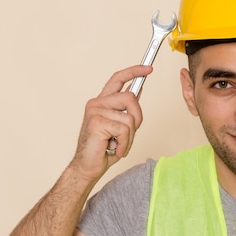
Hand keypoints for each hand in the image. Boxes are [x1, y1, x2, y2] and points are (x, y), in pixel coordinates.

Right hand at [69, 65, 152, 180]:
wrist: (88, 167)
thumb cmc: (103, 149)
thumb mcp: (120, 126)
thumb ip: (126, 109)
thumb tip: (137, 90)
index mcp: (102, 102)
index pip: (118, 79)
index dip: (134, 71)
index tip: (148, 68)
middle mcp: (97, 103)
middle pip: (130, 97)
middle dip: (137, 118)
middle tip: (128, 135)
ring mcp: (95, 111)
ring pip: (129, 118)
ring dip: (129, 137)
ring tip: (117, 145)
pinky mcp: (96, 122)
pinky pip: (124, 130)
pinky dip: (124, 143)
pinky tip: (114, 148)